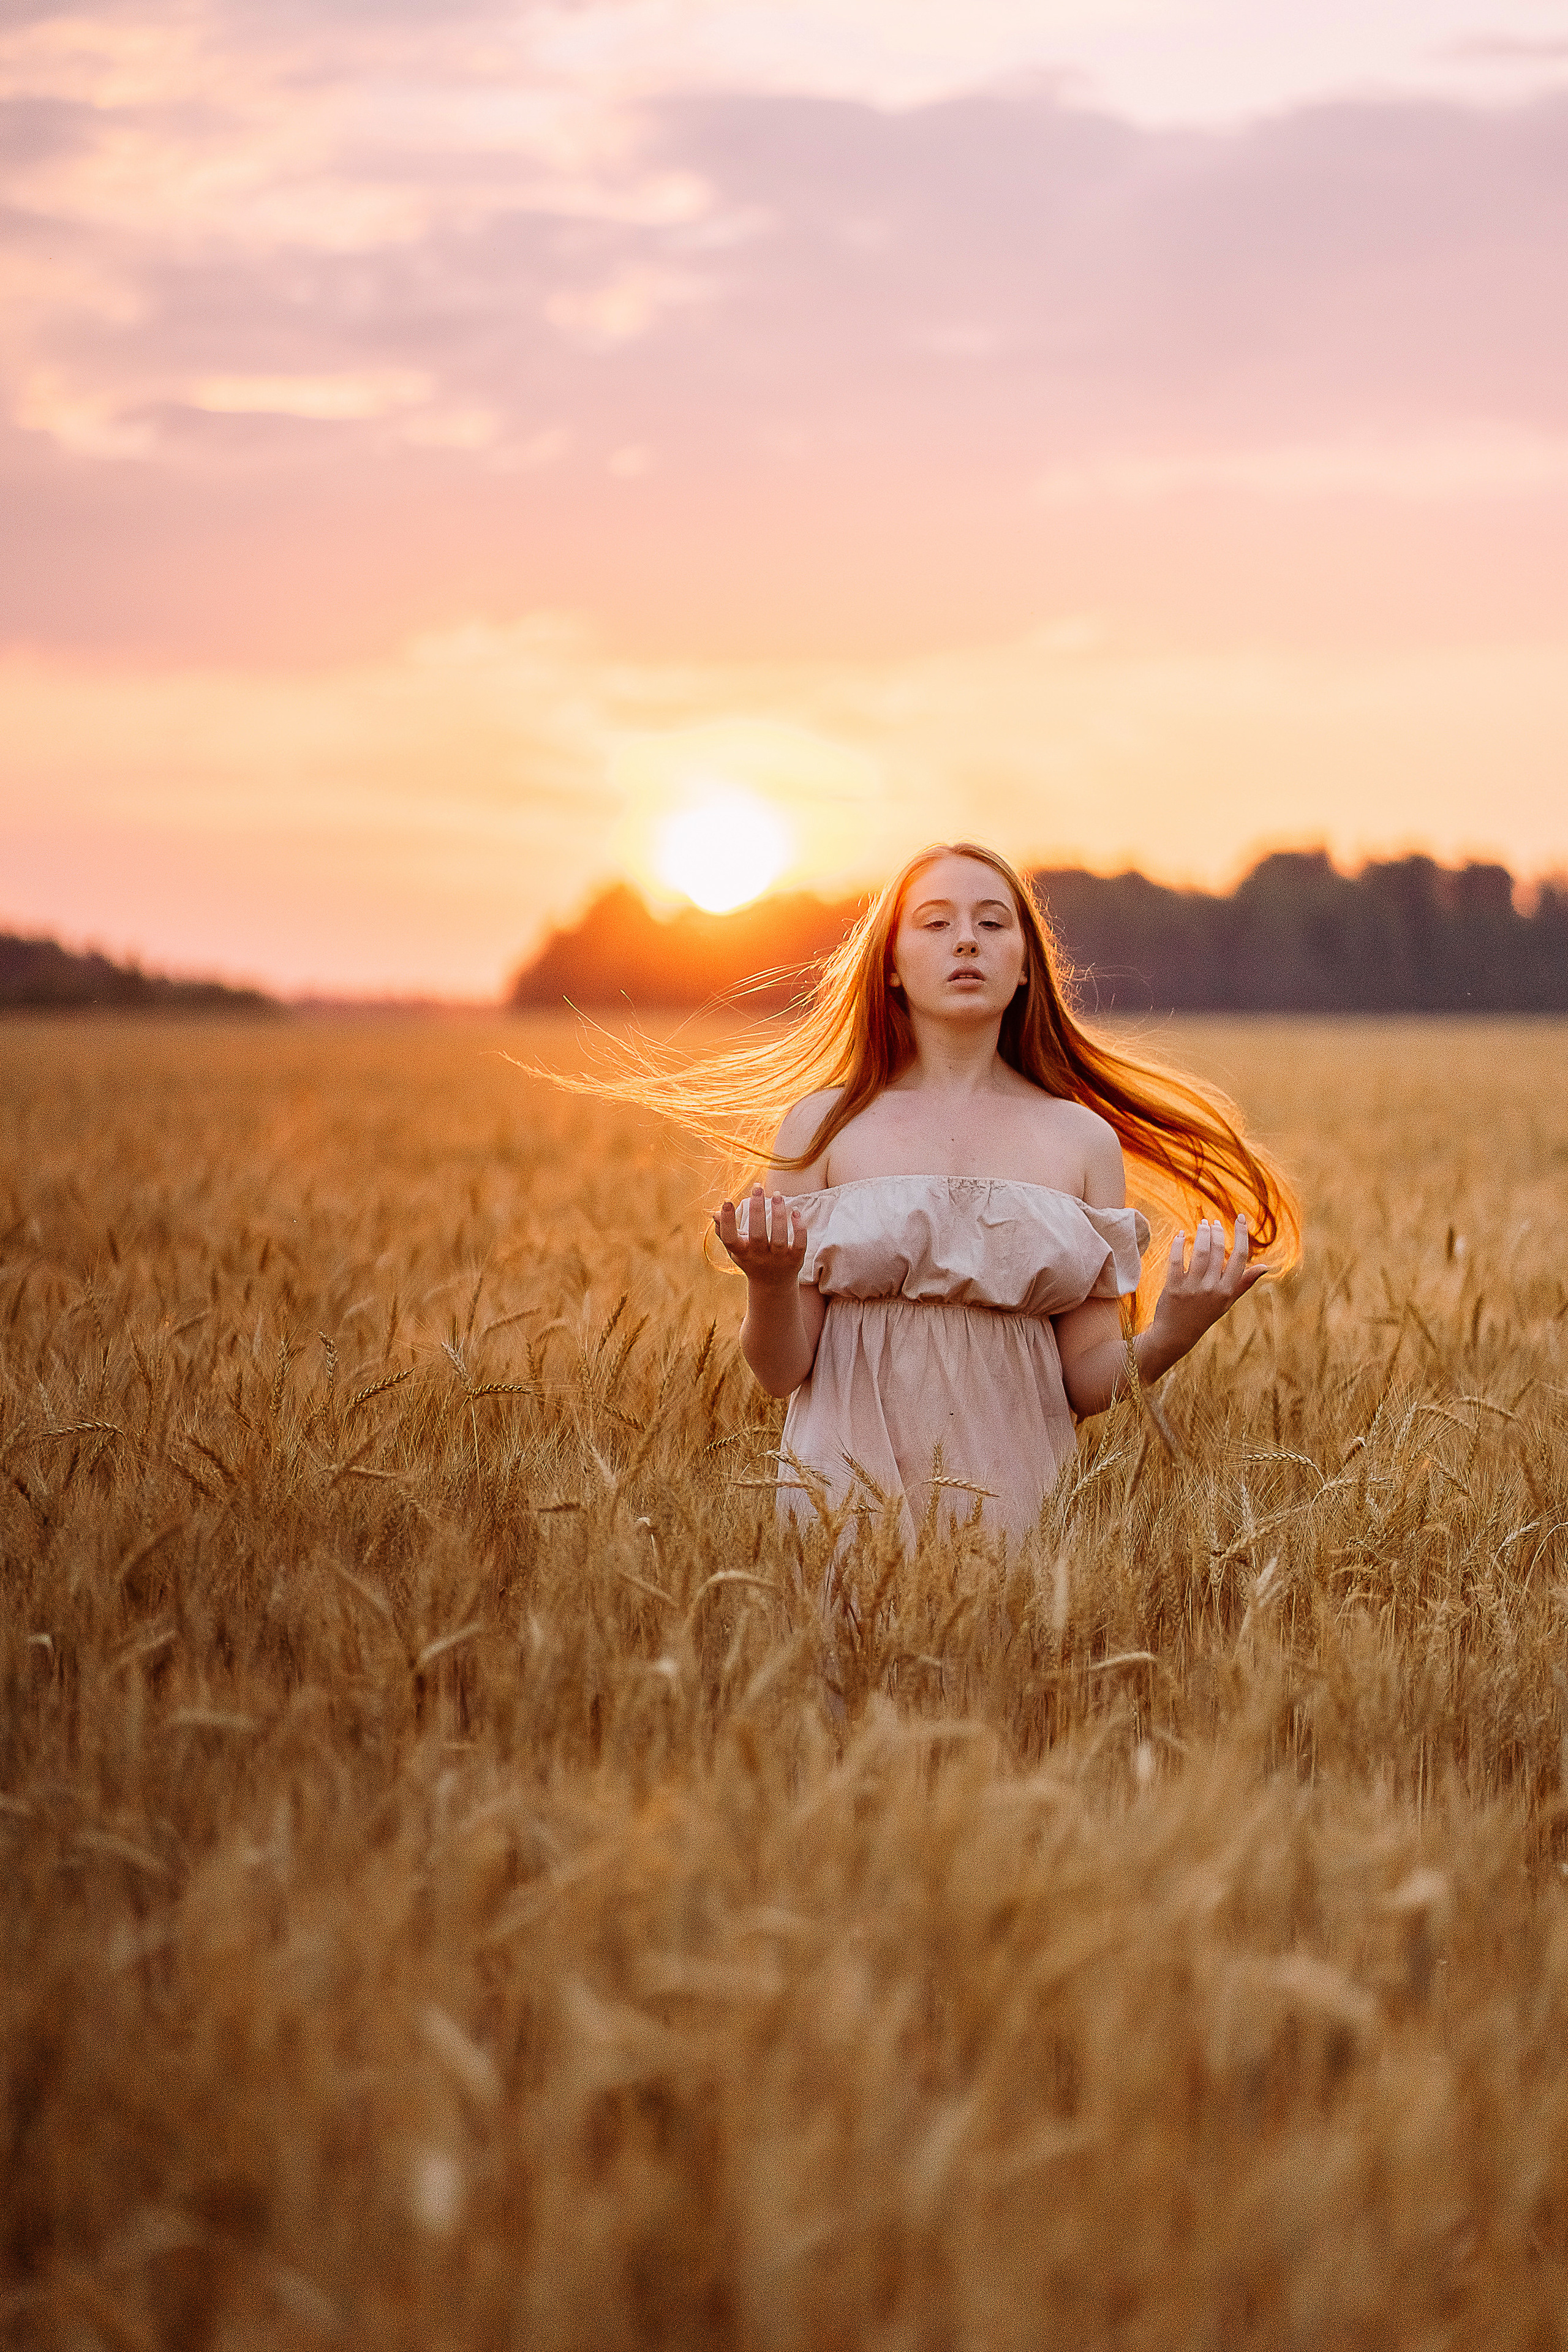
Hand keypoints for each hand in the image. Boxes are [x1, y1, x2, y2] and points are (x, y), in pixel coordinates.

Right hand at [714, 1183, 806, 1289]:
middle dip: (757, 1210)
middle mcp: (759, 1257)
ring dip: (778, 1215)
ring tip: (777, 1194)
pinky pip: (799, 1243)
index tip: (727, 1200)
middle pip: (757, 1234)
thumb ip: (723, 1231)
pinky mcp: (795, 1259)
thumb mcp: (735, 1248)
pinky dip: (799, 1228)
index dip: (727, 1221)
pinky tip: (795, 1211)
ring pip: (779, 1238)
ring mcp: (778, 1259)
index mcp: (741, 1252)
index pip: (730, 1238)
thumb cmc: (750, 1259)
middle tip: (757, 1187)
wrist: (772, 1285)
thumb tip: (715, 1213)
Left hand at [1148, 1213, 1265, 1358]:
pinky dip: (1179, 1243)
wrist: (1176, 1334)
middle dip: (1216, 1231)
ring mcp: (1192, 1288)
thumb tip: (1265, 1267)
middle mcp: (1212, 1288)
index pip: (1239, 1257)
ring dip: (1201, 1233)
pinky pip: (1176, 1259)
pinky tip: (1181, 1235)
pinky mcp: (1173, 1287)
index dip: (1241, 1235)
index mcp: (1227, 1291)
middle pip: (1217, 1250)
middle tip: (1213, 1222)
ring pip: (1199, 1251)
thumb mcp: (1227, 1302)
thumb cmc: (1204, 1315)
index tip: (1241, 1218)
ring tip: (1202, 1224)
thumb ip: (1244, 1283)